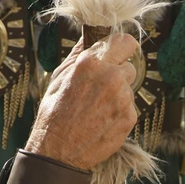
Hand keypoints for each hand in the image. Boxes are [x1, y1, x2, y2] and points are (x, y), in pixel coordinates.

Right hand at [26, 32, 139, 170]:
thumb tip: (91, 32)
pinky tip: (101, 121)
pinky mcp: (129, 117)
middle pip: (129, 66)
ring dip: (118, 95)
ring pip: (129, 88)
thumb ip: (80, 51)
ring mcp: (122, 98)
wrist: (58, 150)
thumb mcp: (60, 75)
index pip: (125, 41)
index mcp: (91, 62)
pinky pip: (129, 108)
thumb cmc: (54, 111)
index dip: (121, 48)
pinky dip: (119, 113)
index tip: (118, 53)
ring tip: (96, 109)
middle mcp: (111, 76)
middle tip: (100, 88)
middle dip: (118, 74)